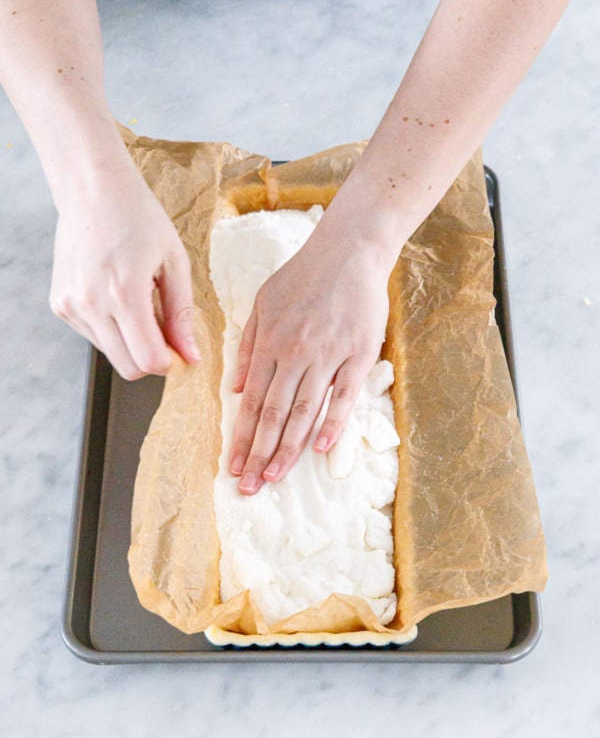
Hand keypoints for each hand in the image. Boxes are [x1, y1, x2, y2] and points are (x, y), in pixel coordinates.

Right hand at [49, 166, 199, 379]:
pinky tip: (117, 296)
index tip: (181, 345)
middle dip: (152, 357)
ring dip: (131, 341)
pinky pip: (94, 336)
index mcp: (124, 293)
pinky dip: (111, 328)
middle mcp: (91, 304)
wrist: (93, 190)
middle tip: (165, 329)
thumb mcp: (175, 262)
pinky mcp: (60, 305)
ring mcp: (70, 306)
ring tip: (139, 302)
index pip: (150, 361)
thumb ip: (182, 315)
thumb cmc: (139, 218)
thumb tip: (192, 356)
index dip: (172, 360)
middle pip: (129, 367)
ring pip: (111, 354)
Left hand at [228, 222, 391, 494]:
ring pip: (305, 411)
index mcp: (270, 342)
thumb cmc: (302, 276)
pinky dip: (333, 424)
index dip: (241, 437)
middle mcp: (296, 353)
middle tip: (249, 486)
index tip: (232, 466)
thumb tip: (235, 388)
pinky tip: (321, 449)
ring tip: (275, 476)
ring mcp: (329, 356)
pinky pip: (344, 396)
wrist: (348, 252)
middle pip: (275, 414)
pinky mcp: (358, 355)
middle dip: (259, 453)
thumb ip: (248, 346)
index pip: (252, 402)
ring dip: (288, 448)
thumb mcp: (263, 303)